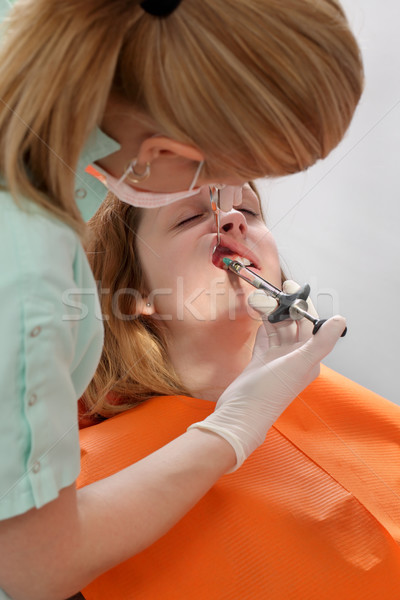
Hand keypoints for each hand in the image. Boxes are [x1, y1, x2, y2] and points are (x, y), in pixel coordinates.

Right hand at [189, 281, 345, 469]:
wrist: (241, 412)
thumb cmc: (271, 391)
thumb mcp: (300, 363)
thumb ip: (321, 341)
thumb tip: (341, 320)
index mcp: (309, 358)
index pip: (311, 325)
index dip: (304, 305)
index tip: (295, 288)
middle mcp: (295, 357)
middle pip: (294, 324)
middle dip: (287, 306)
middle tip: (280, 287)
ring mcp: (276, 358)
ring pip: (277, 328)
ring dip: (272, 312)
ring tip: (264, 296)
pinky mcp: (260, 360)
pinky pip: (264, 335)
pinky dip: (261, 322)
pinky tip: (257, 310)